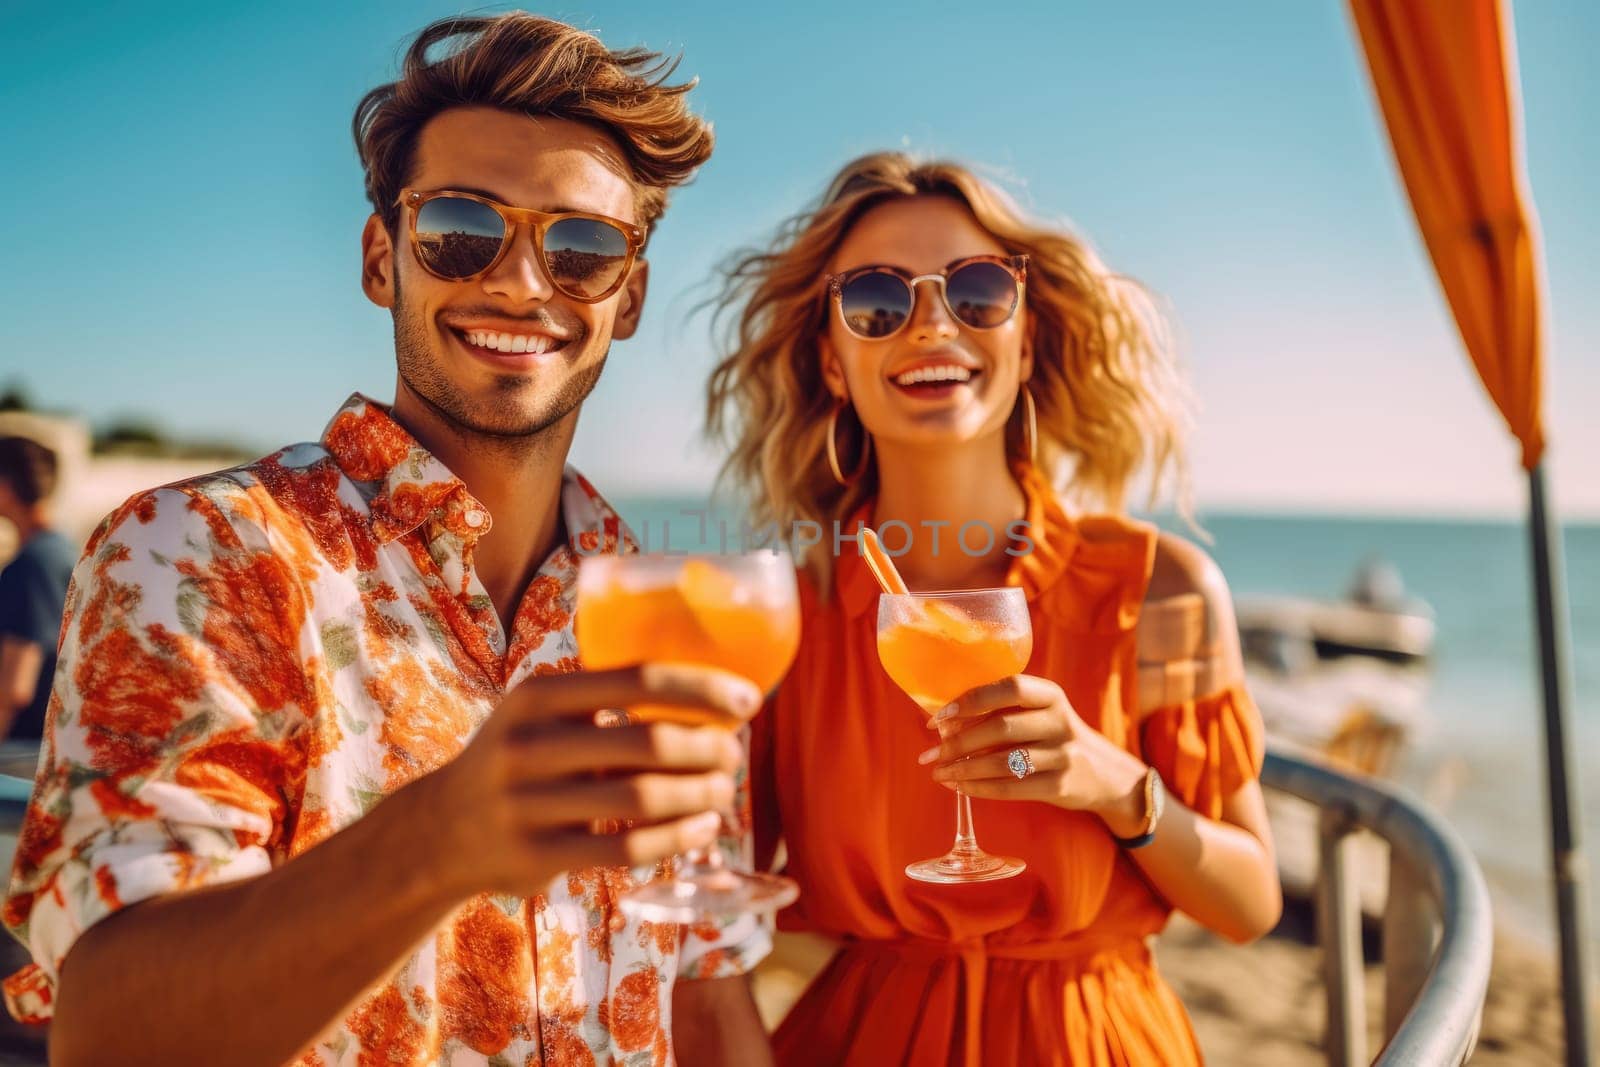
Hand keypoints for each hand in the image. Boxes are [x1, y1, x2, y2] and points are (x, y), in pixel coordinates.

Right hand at [418, 662, 761, 897]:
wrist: (440, 830)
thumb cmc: (520, 760)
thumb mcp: (541, 713)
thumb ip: (604, 700)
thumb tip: (709, 692)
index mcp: (538, 695)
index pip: (638, 679)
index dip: (702, 688)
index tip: (748, 700)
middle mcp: (528, 743)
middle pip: (647, 743)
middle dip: (708, 748)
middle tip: (735, 754)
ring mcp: (528, 803)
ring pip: (641, 799)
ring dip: (698, 796)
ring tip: (724, 793)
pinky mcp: (535, 855)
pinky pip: (624, 848)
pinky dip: (674, 838)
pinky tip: (701, 828)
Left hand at [918, 674, 1148, 836]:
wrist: (1106, 774)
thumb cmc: (1055, 738)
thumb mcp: (1041, 713)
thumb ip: (1004, 711)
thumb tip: (946, 721)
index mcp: (1050, 695)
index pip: (1008, 688)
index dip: (970, 701)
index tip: (938, 718)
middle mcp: (1060, 721)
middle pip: (1001, 727)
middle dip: (959, 742)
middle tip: (932, 754)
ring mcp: (1063, 755)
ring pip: (1003, 761)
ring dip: (965, 768)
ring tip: (940, 773)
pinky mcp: (1060, 786)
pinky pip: (1012, 788)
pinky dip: (980, 788)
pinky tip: (960, 787)